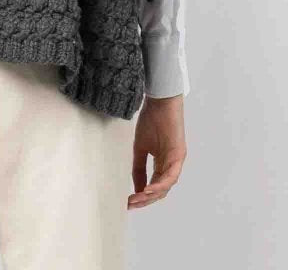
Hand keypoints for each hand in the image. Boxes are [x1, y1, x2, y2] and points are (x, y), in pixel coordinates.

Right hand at [128, 94, 186, 209]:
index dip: (141, 196)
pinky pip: (171, 175)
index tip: (127, 203)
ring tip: (137, 199)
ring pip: (166, 186)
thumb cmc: (151, 120)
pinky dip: (160, 184)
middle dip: (145, 200)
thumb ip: (139, 168)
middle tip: (131, 204)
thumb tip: (137, 188)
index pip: (153, 187)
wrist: (160, 102)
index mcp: (162, 164)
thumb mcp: (140, 148)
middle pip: (160, 191)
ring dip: (151, 195)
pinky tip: (148, 189)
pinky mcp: (179, 155)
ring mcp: (176, 161)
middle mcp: (171, 165)